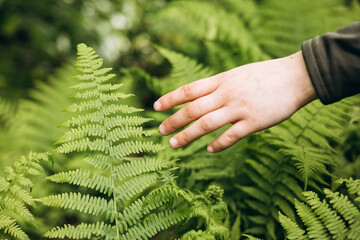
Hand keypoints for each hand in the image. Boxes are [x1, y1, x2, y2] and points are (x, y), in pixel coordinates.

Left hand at [154, 51, 316, 152]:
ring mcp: (240, 108)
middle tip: (160, 131)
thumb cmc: (265, 75)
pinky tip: (208, 150)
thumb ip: (219, 85)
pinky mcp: (255, 122)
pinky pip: (231, 136)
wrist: (296, 77)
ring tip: (174, 144)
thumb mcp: (238, 74)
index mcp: (222, 80)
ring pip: (207, 124)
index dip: (171, 98)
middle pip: (193, 109)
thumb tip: (199, 96)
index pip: (190, 90)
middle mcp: (227, 94)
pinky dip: (217, 144)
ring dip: (187, 135)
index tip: (156, 107)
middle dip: (174, 121)